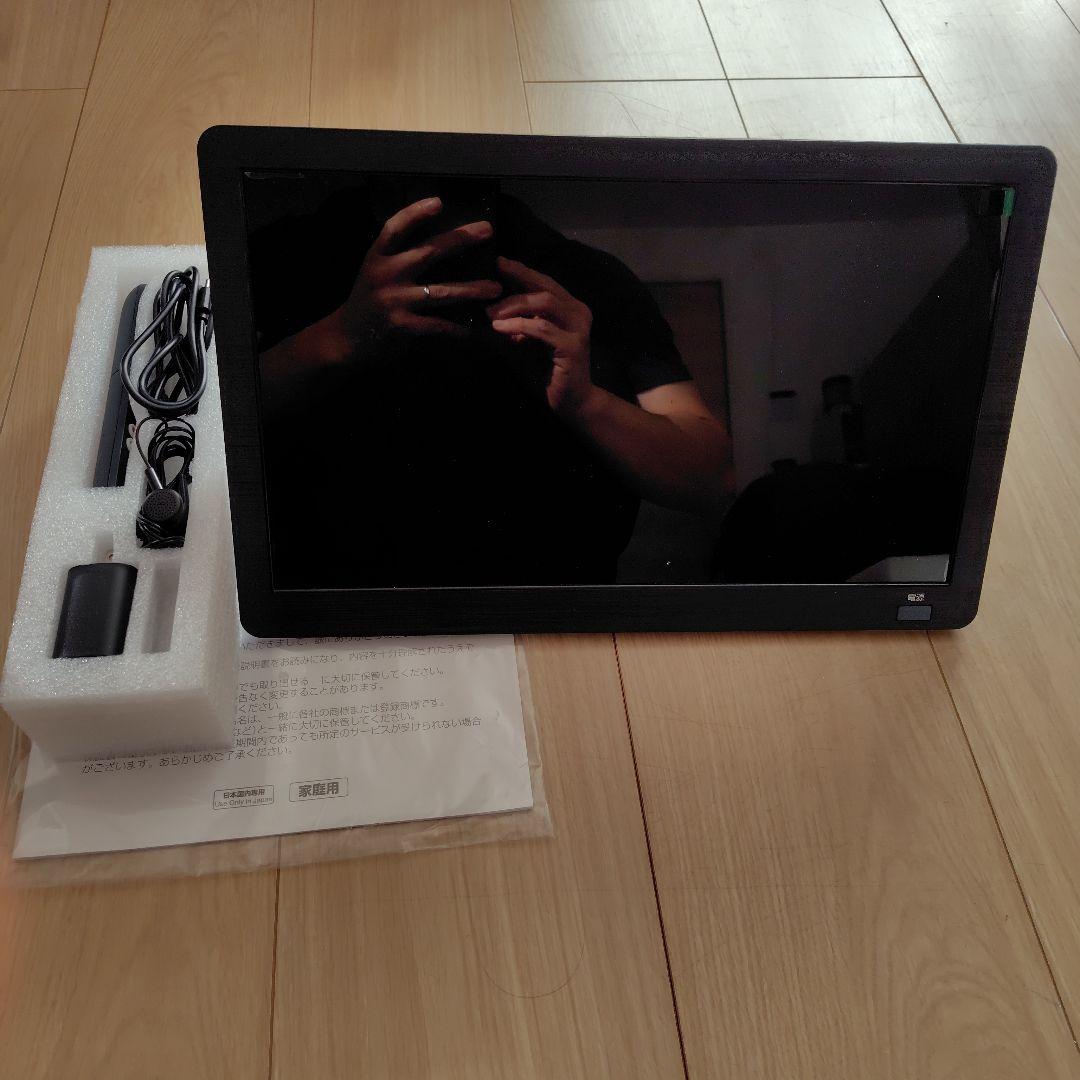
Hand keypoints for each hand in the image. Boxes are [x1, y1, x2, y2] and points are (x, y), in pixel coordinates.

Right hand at [336, 197, 501, 345]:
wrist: (345, 340)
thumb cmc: (367, 303)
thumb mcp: (374, 274)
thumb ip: (398, 260)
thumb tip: (440, 245)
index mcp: (376, 257)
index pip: (394, 228)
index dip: (415, 213)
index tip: (438, 201)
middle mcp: (384, 274)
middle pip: (427, 252)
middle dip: (460, 239)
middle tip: (488, 229)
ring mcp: (394, 301)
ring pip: (441, 292)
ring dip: (471, 289)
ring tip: (495, 289)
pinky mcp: (402, 326)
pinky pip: (437, 325)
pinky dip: (456, 327)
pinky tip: (472, 328)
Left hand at [487, 256, 595, 416]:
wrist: (572, 403)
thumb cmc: (548, 372)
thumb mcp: (528, 341)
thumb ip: (518, 323)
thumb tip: (490, 307)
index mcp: (570, 308)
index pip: (544, 282)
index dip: (522, 271)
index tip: (498, 262)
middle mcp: (578, 313)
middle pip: (545, 286)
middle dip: (516, 281)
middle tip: (488, 286)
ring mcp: (578, 328)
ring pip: (544, 303)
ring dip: (514, 306)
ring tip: (491, 314)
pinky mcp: (573, 346)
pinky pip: (541, 329)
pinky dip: (518, 326)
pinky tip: (500, 329)